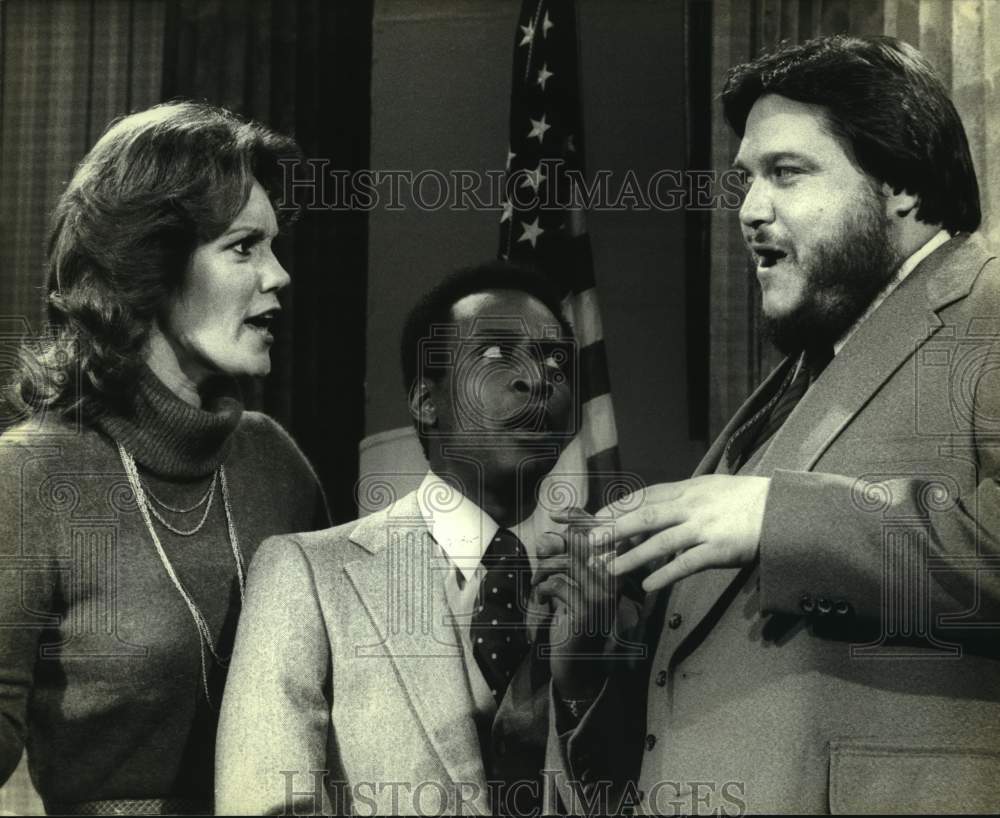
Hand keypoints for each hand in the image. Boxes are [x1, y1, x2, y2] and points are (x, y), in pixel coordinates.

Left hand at [534, 508, 618, 698]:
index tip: (556, 515)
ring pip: (567, 563)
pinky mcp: (586, 611)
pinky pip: (557, 584)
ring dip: (544, 571)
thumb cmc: (572, 620)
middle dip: (552, 550)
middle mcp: (615, 581)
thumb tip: (550, 531)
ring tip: (537, 584)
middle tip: (539, 567)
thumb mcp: (570, 584)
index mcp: (615, 570)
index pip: (602, 531)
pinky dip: (542, 589)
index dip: (578, 516)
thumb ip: (564, 558)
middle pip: (580, 543)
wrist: (577, 665)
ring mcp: (602, 596)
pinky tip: (542, 600)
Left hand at [553, 475, 769, 592]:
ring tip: (606, 571)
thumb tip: (658, 508)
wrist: (784, 509)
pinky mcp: (718, 550)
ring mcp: (704, 528)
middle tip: (587, 543)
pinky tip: (647, 587)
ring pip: (659, 542)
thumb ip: (685, 498)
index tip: (593, 519)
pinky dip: (664, 575)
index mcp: (688, 489)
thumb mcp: (712, 489)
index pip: (644, 497)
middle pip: (643, 516)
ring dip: (629, 557)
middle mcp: (691, 505)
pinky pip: (686, 564)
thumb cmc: (748, 500)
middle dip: (612, 530)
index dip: (616, 508)